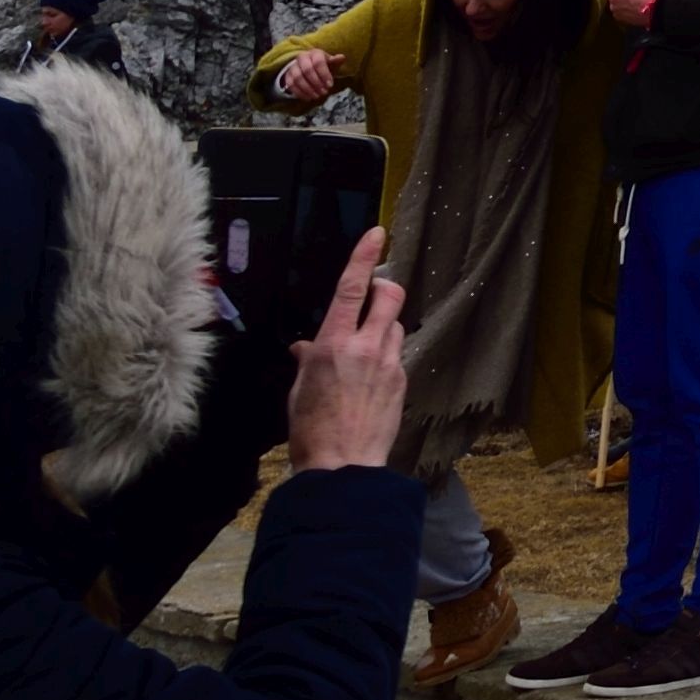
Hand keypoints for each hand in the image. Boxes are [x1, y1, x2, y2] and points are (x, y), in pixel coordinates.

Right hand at [267, 47, 339, 105]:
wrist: (307, 67)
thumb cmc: (323, 66)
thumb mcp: (331, 63)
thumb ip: (335, 62)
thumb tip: (342, 57)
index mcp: (315, 53)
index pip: (318, 62)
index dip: (324, 74)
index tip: (330, 85)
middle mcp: (302, 58)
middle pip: (307, 70)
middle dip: (316, 83)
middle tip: (324, 92)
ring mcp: (293, 67)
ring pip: (298, 78)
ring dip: (308, 89)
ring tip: (317, 96)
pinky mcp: (287, 76)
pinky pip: (291, 85)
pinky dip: (300, 93)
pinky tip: (309, 98)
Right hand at [281, 235, 409, 473]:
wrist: (343, 466)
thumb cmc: (312, 431)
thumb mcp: (299, 391)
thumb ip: (308, 361)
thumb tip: (305, 347)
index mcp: (333, 345)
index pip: (351, 289)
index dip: (364, 257)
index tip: (377, 234)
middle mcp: (365, 348)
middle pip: (390, 296)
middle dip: (384, 287)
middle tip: (374, 295)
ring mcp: (388, 364)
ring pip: (395, 325)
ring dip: (383, 327)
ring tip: (365, 349)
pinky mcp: (401, 382)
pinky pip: (396, 356)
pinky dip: (385, 357)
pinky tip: (370, 379)